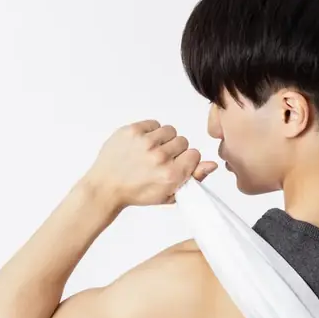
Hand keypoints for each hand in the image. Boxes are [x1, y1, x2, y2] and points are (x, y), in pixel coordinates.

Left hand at [84, 120, 217, 207]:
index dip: (187, 160)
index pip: (195, 154)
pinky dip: (150, 132)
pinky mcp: (132, 131)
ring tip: (152, 151)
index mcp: (171, 175)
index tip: (176, 165)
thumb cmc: (137, 193)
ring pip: (170, 130)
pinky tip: (143, 144)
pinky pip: (153, 123)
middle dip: (175, 150)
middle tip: (161, 160)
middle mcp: (160, 157)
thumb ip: (193, 179)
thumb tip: (212, 164)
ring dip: (164, 139)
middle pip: (183, 141)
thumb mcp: (169, 194)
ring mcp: (145, 142)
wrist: (106, 187)